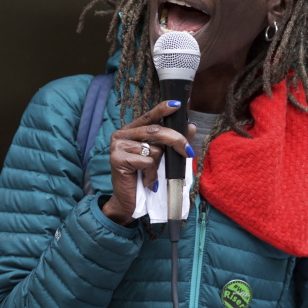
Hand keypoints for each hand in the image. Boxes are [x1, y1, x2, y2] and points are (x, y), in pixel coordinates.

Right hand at [103, 101, 195, 225]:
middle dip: (176, 140)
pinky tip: (146, 181)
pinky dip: (152, 175)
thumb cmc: (144, 178)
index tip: (178, 104)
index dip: (163, 109)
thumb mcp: (162, 157)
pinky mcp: (117, 159)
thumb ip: (174, 141)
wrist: (129, 202)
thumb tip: (191, 126)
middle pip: (155, 131)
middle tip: (188, 151)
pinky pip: (147, 162)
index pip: (149, 116)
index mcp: (132, 131)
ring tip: (151, 175)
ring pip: (153, 149)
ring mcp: (118, 145)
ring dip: (159, 166)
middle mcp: (122, 134)